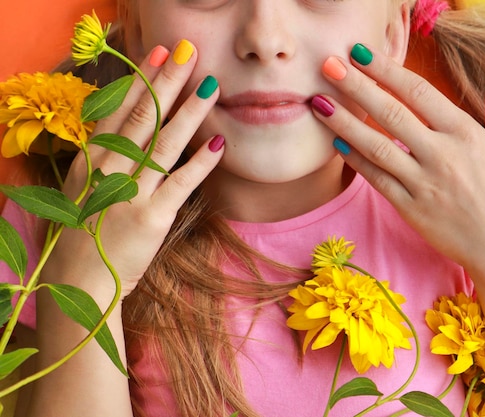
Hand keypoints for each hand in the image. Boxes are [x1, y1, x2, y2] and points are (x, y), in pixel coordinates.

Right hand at [45, 40, 222, 299]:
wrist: (79, 282)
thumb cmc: (84, 233)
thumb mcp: (84, 189)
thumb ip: (105, 159)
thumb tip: (130, 129)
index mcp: (89, 160)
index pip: (117, 109)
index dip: (140, 80)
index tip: (159, 53)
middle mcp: (106, 171)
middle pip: (141, 118)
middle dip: (166, 81)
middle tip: (188, 52)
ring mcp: (128, 194)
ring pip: (162, 144)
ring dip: (188, 112)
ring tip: (210, 86)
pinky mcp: (150, 219)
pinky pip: (179, 184)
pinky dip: (199, 162)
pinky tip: (219, 140)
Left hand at [313, 44, 484, 276]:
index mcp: (466, 134)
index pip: (419, 93)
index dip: (388, 70)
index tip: (362, 53)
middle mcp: (442, 155)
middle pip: (391, 113)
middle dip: (357, 86)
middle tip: (328, 65)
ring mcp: (423, 183)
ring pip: (376, 145)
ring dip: (344, 122)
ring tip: (318, 102)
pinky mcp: (410, 208)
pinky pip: (376, 179)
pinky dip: (355, 159)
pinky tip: (336, 141)